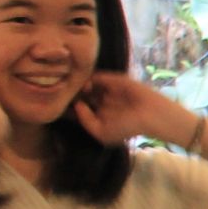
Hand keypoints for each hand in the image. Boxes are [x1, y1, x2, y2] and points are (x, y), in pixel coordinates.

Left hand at [70, 70, 192, 147]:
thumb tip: (76, 104)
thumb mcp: (101, 132)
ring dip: (79, 86)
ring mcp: (107, 90)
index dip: (66, 108)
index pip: (77, 110)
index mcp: (97, 117)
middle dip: (71, 94)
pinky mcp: (114, 80)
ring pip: (87, 85)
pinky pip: (98, 77)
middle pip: (79, 96)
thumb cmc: (128, 127)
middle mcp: (100, 103)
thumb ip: (85, 120)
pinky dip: (91, 79)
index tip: (56, 106)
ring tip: (74, 89)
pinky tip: (87, 85)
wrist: (151, 114)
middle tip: (60, 93)